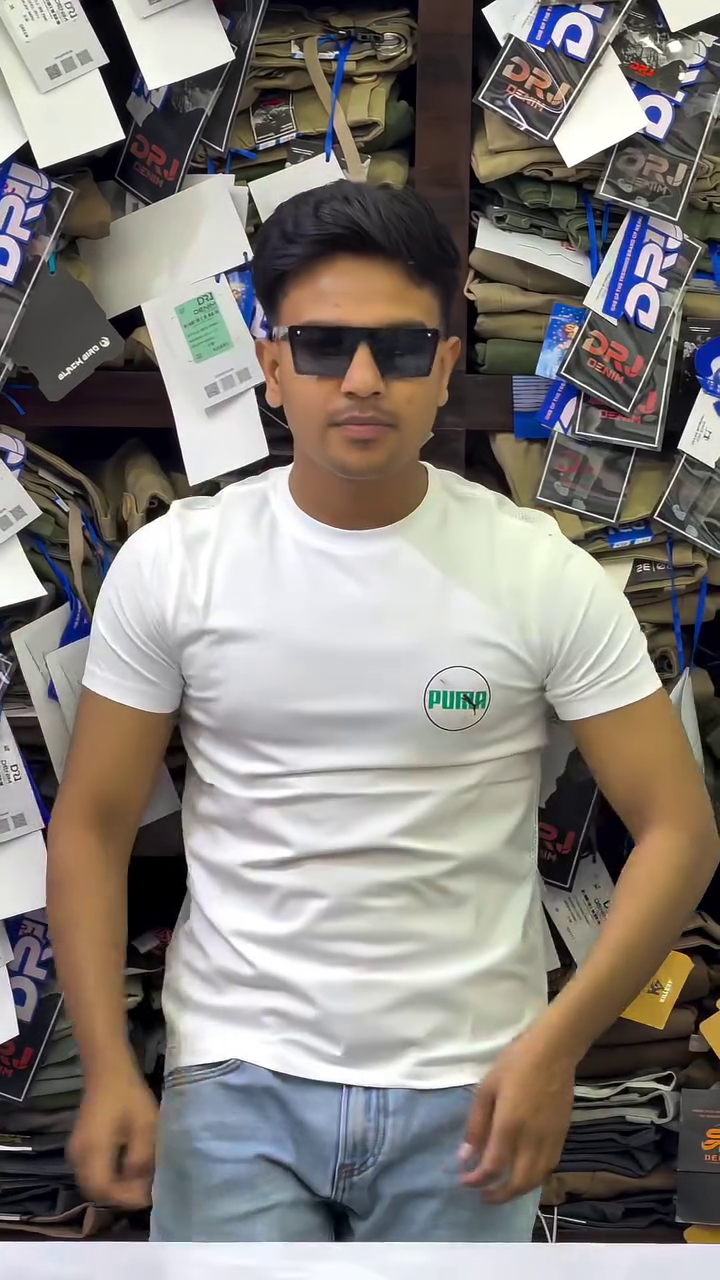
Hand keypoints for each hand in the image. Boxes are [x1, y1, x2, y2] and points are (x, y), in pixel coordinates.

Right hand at [69, 1065, 158, 1208]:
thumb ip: (142, 1161)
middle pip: (97, 1191)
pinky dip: (109, 1177)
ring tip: (140, 1181)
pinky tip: (128, 1169)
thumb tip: (142, 1189)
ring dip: (116, 1187)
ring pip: (93, 1184)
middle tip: (146, 1191)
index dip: (126, 1199)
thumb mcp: (145, 1128)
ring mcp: (75, 1152)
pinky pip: (92, 1172)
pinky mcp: (79, 1148)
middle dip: (122, 1196)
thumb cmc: (129, 1097)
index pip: (104, 1191)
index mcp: (92, 1152)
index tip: (149, 1198)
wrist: (108, 1070)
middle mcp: (78, 1157)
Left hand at [460, 1029, 575, 1203]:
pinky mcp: (562, 1136)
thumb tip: (465, 1155)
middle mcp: (532, 1139)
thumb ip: (476, 1124)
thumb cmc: (515, 1064)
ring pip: (536, 1179)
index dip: (477, 1180)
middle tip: (484, 1196)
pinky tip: (524, 1174)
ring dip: (518, 1190)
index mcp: (509, 1125)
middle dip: (499, 1195)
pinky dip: (535, 1178)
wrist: (553, 1051)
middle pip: (518, 1182)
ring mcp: (550, 1139)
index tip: (465, 1181)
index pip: (492, 1167)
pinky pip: (550, 1167)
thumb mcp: (486, 1088)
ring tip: (502, 1189)